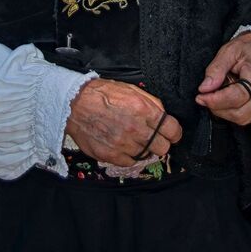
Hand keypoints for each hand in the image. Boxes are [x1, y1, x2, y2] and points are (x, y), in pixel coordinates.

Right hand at [65, 79, 182, 165]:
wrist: (75, 104)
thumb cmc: (103, 94)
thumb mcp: (131, 89)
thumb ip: (151, 103)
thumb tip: (164, 115)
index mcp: (144, 110)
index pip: (173, 129)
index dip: (174, 132)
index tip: (172, 134)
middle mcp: (136, 128)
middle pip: (163, 147)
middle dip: (160, 142)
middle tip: (152, 136)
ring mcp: (124, 144)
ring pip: (146, 154)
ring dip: (142, 147)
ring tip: (131, 137)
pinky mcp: (112, 155)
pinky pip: (130, 161)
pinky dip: (129, 155)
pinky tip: (121, 143)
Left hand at [195, 32, 250, 125]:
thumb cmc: (249, 48)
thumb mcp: (229, 50)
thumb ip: (216, 69)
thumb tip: (204, 88)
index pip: (235, 97)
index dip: (215, 100)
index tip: (200, 96)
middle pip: (239, 113)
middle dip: (217, 107)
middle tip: (204, 97)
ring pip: (242, 118)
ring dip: (224, 111)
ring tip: (216, 96)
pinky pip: (248, 117)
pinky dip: (234, 111)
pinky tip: (227, 99)